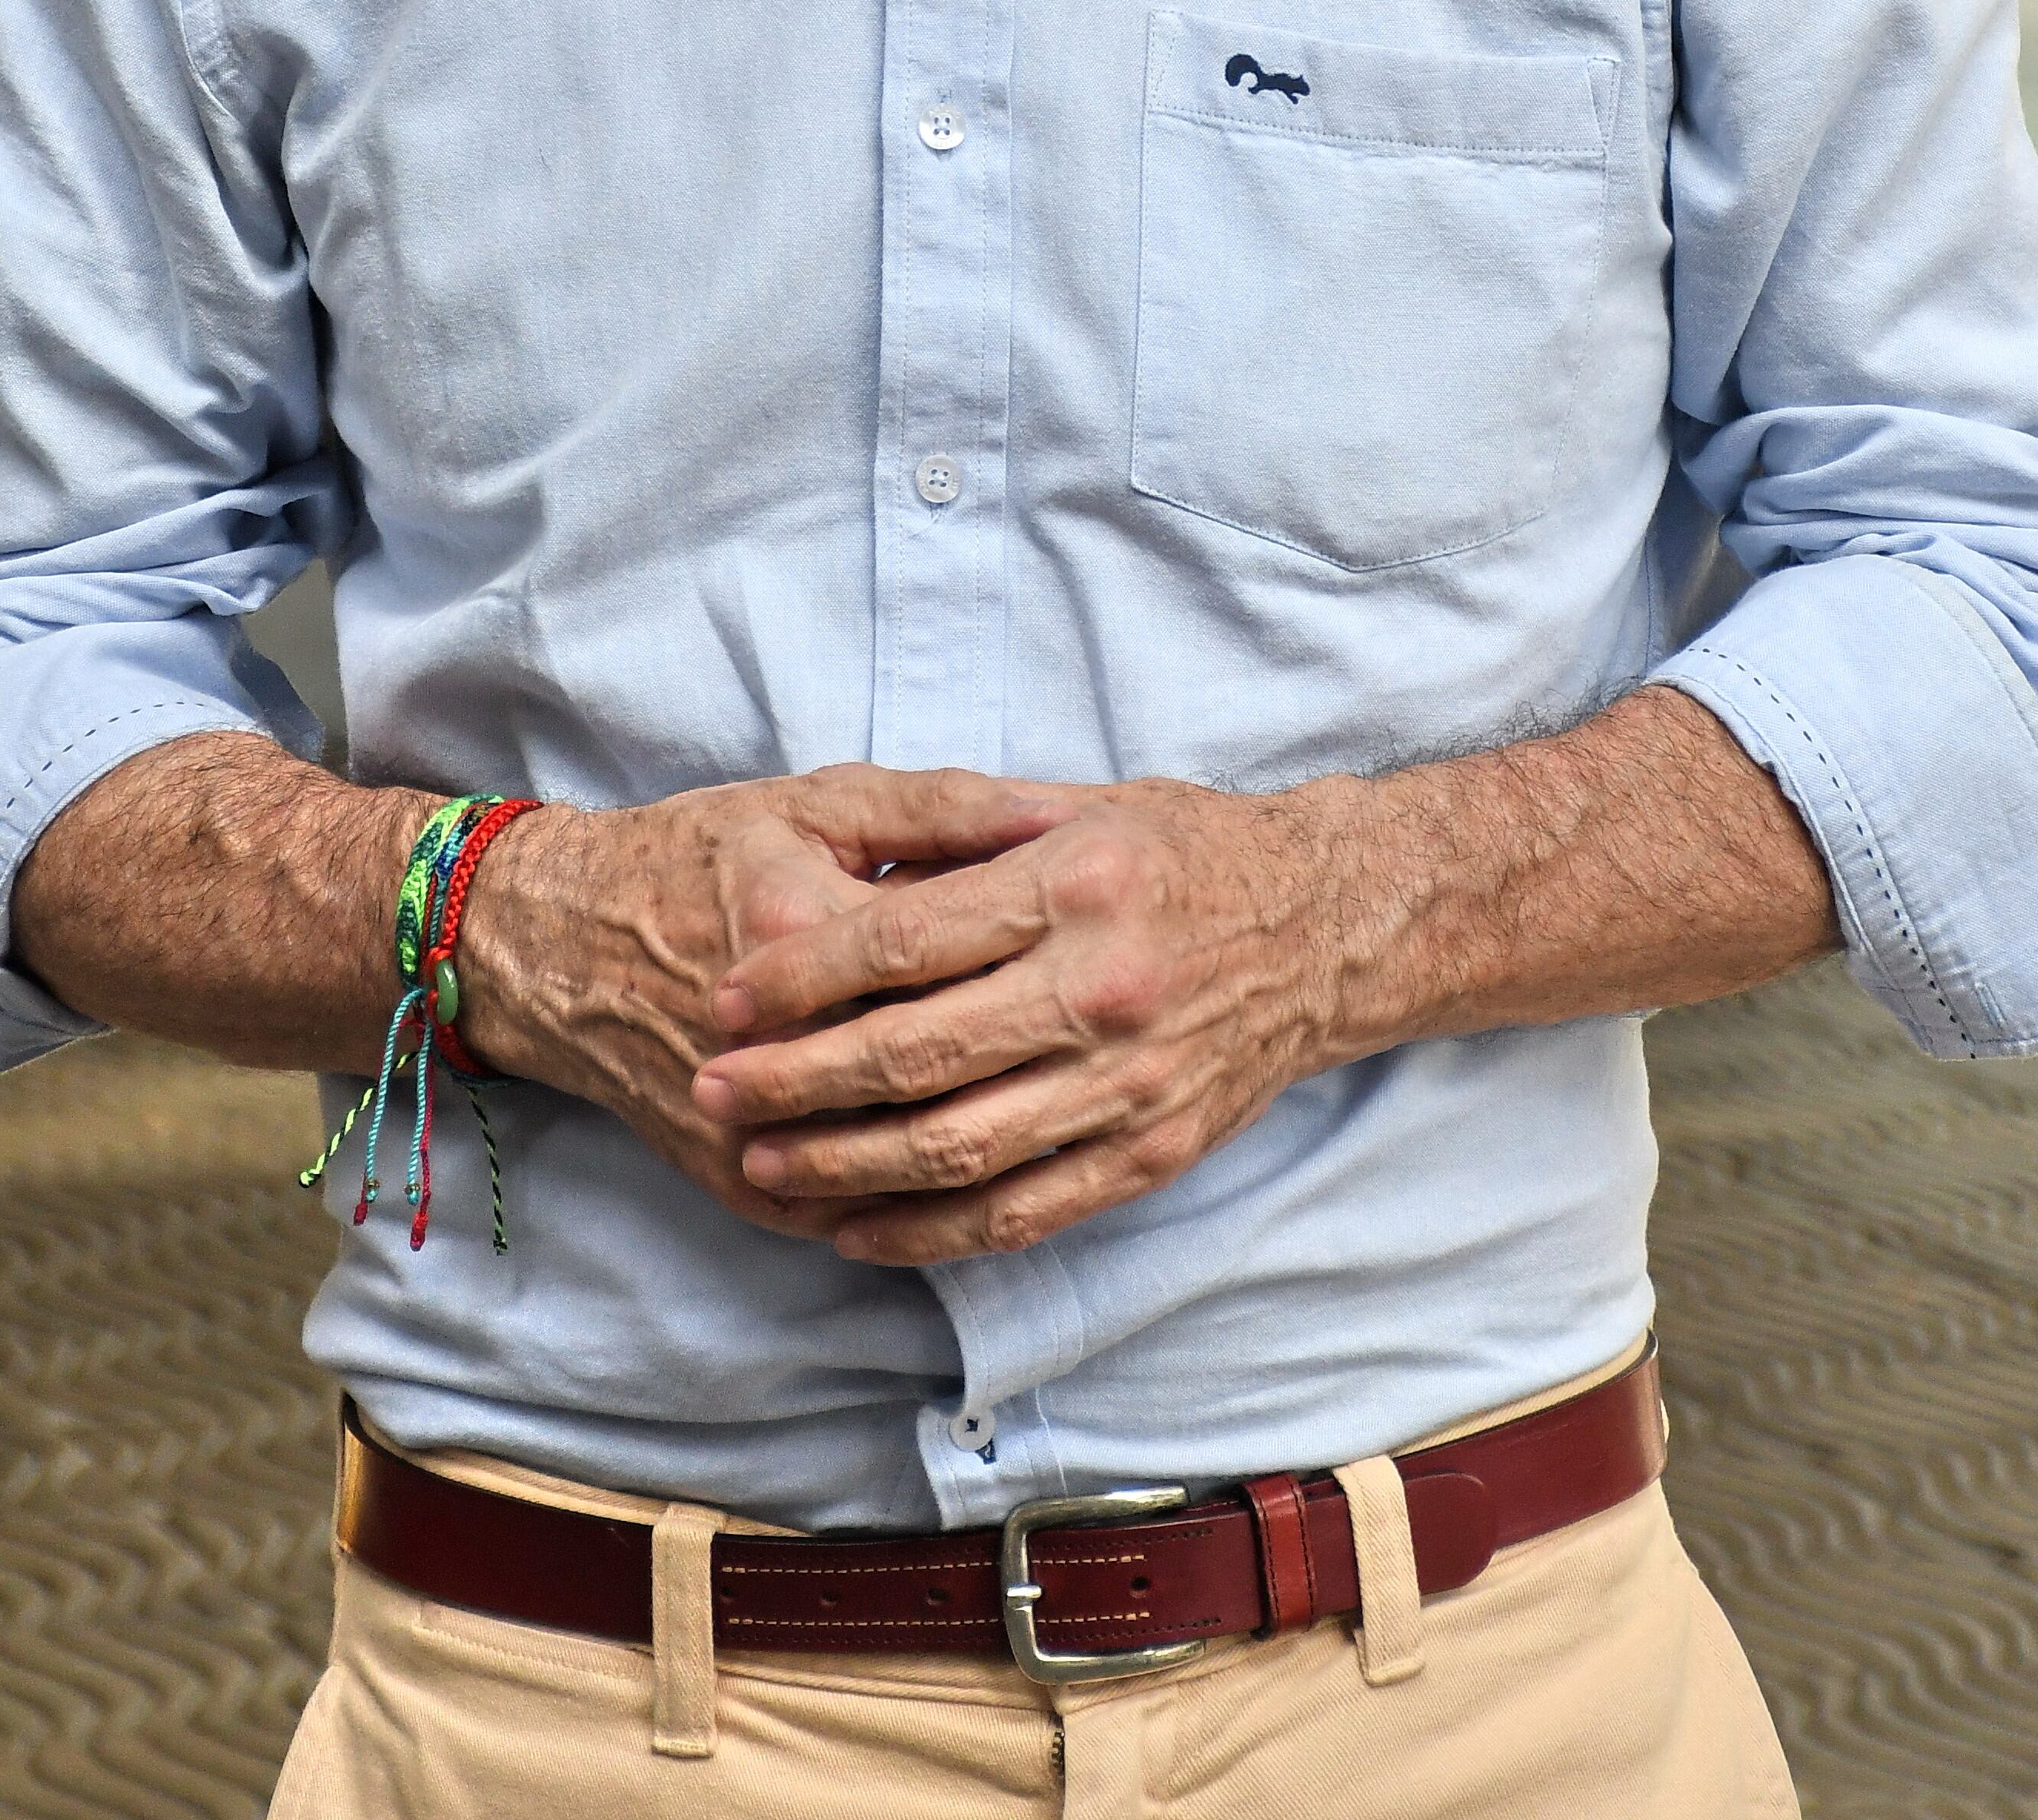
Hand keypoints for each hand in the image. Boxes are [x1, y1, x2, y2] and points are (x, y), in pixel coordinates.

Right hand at [453, 763, 1073, 1240]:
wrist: (565, 951)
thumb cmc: (705, 854)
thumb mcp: (823, 800)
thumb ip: (946, 808)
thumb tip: (1064, 815)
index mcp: (800, 927)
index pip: (956, 957)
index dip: (1047, 951)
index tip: (1118, 940)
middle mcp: (778, 1042)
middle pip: (944, 1068)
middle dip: (1042, 1057)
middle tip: (1125, 1034)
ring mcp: (760, 1132)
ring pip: (913, 1158)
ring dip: (1011, 1140)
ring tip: (1084, 1103)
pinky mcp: (748, 1188)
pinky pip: (866, 1214)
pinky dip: (942, 1204)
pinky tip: (1015, 1168)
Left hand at [685, 773, 1380, 1263]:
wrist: (1325, 928)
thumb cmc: (1188, 852)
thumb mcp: (1083, 805)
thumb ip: (970, 835)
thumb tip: (847, 869)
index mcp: (1073, 884)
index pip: (904, 941)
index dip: (801, 976)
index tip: (727, 996)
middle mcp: (1098, 988)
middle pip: (914, 1055)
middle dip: (794, 1080)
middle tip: (712, 1089)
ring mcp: (1127, 1082)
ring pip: (955, 1149)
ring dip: (843, 1167)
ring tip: (764, 1164)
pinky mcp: (1149, 1153)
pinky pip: (1019, 1211)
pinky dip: (928, 1232)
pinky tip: (857, 1228)